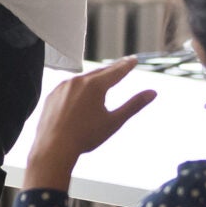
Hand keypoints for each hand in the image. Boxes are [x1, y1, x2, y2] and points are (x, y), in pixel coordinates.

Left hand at [21, 57, 156, 191]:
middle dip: (112, 68)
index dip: (126, 65)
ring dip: (94, 78)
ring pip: (82, 79)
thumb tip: (153, 93)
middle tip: (123, 64)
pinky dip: (78, 87)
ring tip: (103, 77)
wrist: (53, 147)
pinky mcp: (52, 95)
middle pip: (99, 72)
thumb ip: (134, 105)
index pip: (116, 71)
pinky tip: (81, 92)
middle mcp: (77, 81)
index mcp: (94, 86)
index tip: (134, 59)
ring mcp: (62, 87)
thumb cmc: (86, 136)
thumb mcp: (114, 121)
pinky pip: (68, 88)